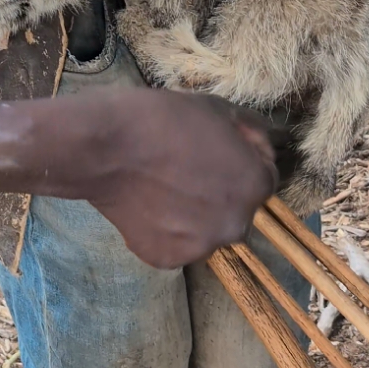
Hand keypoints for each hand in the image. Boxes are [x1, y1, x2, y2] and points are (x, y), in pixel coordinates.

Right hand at [38, 87, 275, 267]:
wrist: (104, 146)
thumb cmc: (161, 118)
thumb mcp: (215, 107)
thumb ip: (250, 131)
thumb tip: (264, 146)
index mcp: (255, 186)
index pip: (263, 177)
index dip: (239, 160)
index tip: (212, 150)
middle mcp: (237, 225)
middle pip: (235, 208)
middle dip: (218, 191)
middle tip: (183, 168)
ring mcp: (201, 248)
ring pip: (205, 229)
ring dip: (193, 213)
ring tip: (160, 186)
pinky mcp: (167, 260)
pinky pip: (174, 243)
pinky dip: (164, 228)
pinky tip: (145, 204)